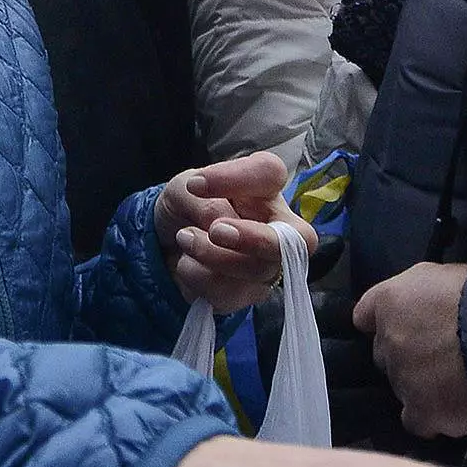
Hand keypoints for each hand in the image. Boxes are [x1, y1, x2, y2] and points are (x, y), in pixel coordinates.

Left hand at [154, 153, 314, 310]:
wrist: (167, 245)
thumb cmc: (189, 207)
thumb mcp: (184, 189)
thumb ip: (203, 199)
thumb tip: (219, 221)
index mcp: (265, 188)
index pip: (272, 174)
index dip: (238, 178)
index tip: (197, 185)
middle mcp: (279, 226)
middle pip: (299, 239)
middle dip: (256, 238)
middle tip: (216, 231)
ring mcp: (269, 264)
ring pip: (258, 269)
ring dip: (211, 254)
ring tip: (184, 238)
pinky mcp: (249, 293)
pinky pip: (231, 293)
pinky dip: (198, 277)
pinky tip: (187, 263)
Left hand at [353, 262, 466, 437]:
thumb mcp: (450, 274)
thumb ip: (425, 292)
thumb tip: (429, 306)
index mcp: (391, 299)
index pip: (366, 315)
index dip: (387, 321)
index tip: (405, 325)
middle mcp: (389, 339)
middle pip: (386, 353)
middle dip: (408, 353)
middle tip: (441, 352)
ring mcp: (402, 378)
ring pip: (403, 386)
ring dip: (423, 384)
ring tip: (458, 380)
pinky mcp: (421, 412)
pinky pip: (416, 420)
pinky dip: (432, 416)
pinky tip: (455, 407)